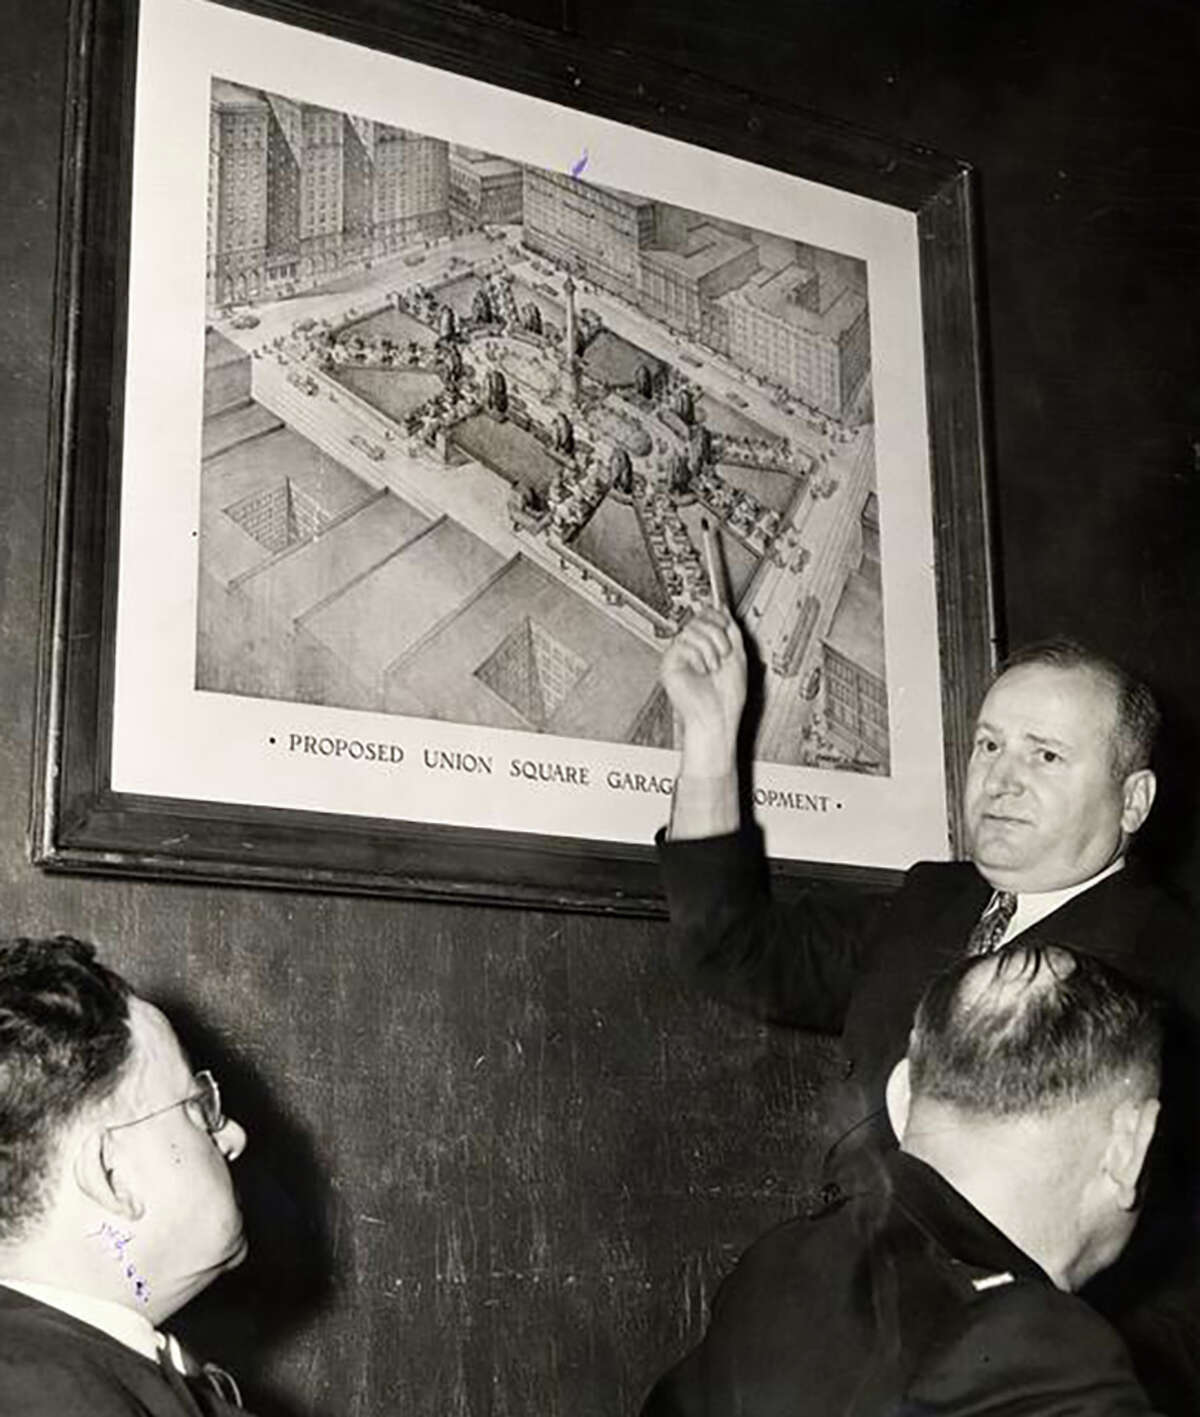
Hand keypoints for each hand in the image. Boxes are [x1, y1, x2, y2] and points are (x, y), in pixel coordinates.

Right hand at [660, 606, 746, 775]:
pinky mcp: (669, 663)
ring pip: (692, 629)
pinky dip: (699, 658)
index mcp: (707, 645)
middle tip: (722, 656)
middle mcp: (692, 648)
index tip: (726, 623)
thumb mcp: (738, 656)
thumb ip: (731, 630)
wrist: (717, 717)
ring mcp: (679, 655)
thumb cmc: (726, 697)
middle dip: (718, 636)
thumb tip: (722, 608)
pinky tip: (700, 671)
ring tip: (712, 667)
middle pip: (700, 618)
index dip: (718, 616)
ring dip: (711, 649)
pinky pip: (684, 644)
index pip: (706, 615)